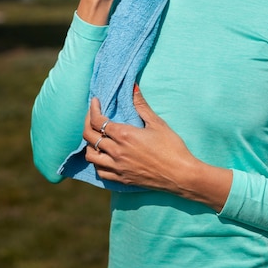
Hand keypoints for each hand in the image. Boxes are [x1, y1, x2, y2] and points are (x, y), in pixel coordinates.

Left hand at [83, 90, 197, 193]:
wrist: (180, 174)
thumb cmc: (172, 146)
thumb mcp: (157, 123)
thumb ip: (141, 105)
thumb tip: (133, 87)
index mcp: (124, 135)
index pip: (98, 121)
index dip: (93, 109)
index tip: (95, 101)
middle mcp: (116, 152)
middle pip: (89, 137)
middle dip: (87, 122)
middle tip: (92, 115)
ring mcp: (117, 167)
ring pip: (90, 156)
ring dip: (89, 144)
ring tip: (96, 136)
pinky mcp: (121, 179)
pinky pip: (100, 171)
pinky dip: (97, 161)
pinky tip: (102, 155)